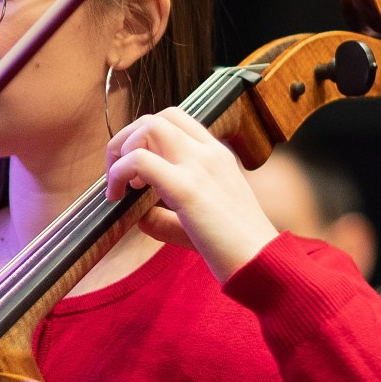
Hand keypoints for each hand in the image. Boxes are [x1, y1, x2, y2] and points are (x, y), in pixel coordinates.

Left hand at [104, 108, 279, 278]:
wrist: (263, 263)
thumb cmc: (236, 249)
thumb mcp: (200, 222)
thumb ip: (167, 216)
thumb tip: (137, 215)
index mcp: (217, 156)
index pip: (176, 120)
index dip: (146, 136)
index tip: (137, 170)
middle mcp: (209, 153)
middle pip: (158, 117)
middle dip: (127, 138)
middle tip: (118, 173)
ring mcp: (200, 167)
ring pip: (149, 126)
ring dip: (122, 148)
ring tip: (118, 183)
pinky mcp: (187, 189)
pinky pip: (139, 160)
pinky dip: (118, 172)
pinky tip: (117, 196)